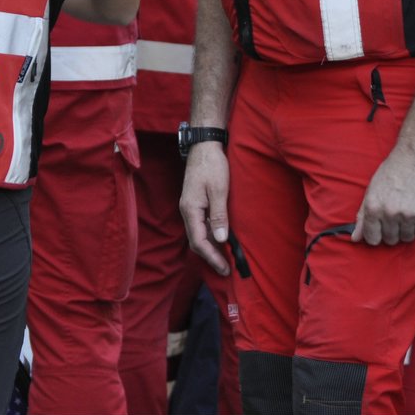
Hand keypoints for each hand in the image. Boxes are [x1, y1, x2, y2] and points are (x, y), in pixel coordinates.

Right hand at [180, 143, 230, 274]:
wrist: (204, 145)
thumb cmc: (212, 165)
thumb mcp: (219, 190)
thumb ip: (219, 215)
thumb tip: (221, 239)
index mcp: (190, 209)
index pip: (199, 242)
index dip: (212, 257)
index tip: (225, 268)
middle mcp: (187, 211)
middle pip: (196, 241)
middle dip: (211, 256)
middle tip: (226, 269)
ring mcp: (191, 207)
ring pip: (199, 233)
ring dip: (211, 247)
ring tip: (226, 258)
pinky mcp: (196, 202)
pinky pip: (201, 224)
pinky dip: (211, 235)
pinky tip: (222, 238)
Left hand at [352, 146, 414, 245]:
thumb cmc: (393, 170)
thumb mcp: (372, 190)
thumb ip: (363, 215)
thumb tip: (355, 238)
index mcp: (372, 207)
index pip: (372, 238)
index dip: (377, 236)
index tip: (382, 230)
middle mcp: (388, 213)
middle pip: (390, 240)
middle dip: (393, 231)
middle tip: (398, 216)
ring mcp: (407, 215)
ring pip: (407, 238)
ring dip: (408, 229)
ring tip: (409, 212)